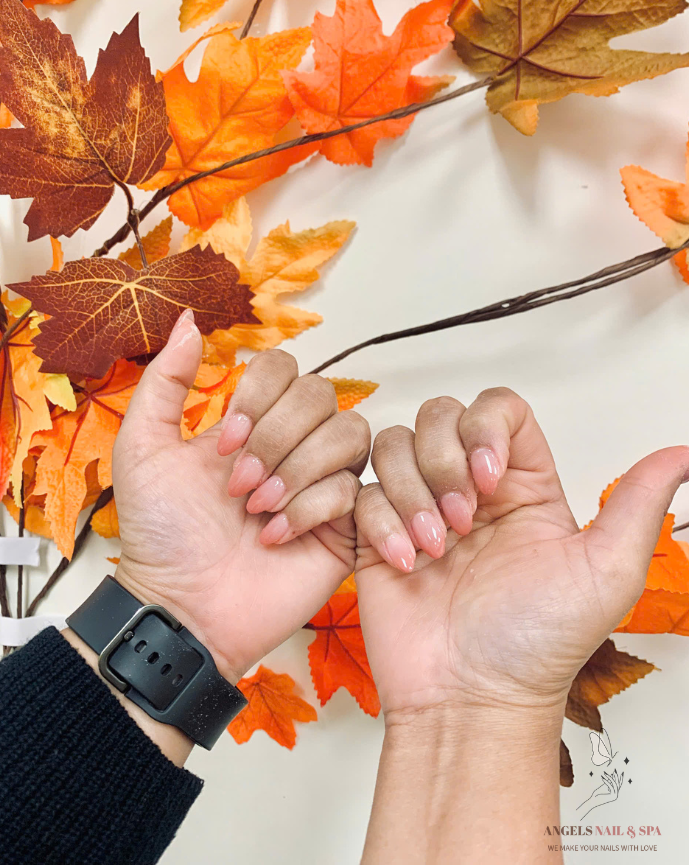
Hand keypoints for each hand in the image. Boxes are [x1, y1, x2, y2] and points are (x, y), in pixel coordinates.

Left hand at [112, 310, 369, 684]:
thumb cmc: (160, 534)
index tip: (222, 444)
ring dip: (300, 469)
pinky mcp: (345, 524)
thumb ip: (166, 381)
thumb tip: (190, 319)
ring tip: (259, 509)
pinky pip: (355, 489)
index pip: (285, 368)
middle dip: (277, 437)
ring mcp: (323, 482)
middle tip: (237, 487)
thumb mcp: (143, 448)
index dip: (260, 396)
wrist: (183, 607)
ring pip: (350, 434)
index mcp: (251, 422)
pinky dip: (311, 509)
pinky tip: (275, 536)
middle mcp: (293, 444)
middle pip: (322, 394)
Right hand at [354, 388, 688, 717]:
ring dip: (411, 492)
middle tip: (462, 524)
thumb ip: (637, 506)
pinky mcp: (380, 536)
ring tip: (432, 548)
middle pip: (440, 416)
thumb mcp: (604, 573)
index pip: (498, 410)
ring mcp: (422, 511)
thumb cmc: (537, 647)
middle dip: (443, 463)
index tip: (489, 476)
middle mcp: (470, 492)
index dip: (485, 428)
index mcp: (524, 488)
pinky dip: (381, 524)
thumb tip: (680, 455)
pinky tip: (405, 563)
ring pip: (396, 445)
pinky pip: (363, 493)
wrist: (471, 701)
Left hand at [578, 770, 623, 818]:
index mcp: (614, 793)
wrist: (593, 801)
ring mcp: (615, 796)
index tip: (620, 772)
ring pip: (614, 784)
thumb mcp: (603, 787)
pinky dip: (607, 782)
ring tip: (604, 773)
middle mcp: (616, 795)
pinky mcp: (612, 796)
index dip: (620, 778)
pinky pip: (611, 786)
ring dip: (609, 777)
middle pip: (618, 784)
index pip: (618, 785)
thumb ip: (608, 782)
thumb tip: (611, 775)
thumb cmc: (596, 794)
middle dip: (616, 776)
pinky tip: (603, 778)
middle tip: (615, 770)